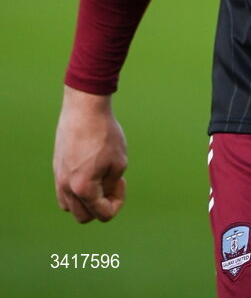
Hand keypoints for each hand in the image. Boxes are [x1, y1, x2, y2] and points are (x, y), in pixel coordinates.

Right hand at [53, 85, 127, 223]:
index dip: (118, 202)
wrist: (85, 107)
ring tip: (99, 178)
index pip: (103, 214)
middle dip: (100, 205)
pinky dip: (76, 190)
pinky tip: (89, 170)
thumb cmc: (105, 133)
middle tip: (110, 182)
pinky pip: (63, 191)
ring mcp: (58, 177)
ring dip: (86, 201)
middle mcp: (66, 187)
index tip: (121, 180)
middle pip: (84, 216)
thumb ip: (111, 186)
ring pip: (70, 206)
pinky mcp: (56, 166)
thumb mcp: (119, 162)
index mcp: (83, 188)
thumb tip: (102, 196)